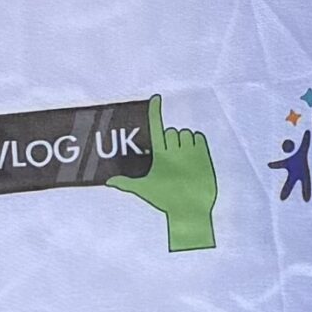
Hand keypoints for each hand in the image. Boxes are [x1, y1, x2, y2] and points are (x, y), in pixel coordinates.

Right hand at [106, 94, 218, 251]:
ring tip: (182, 157)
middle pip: (171, 131)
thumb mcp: (145, 190)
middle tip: (171, 156)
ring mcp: (190, 154)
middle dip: (170, 139)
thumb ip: (125, 183)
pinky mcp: (204, 157)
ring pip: (185, 133)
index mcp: (160, 156)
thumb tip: (108, 181)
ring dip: (183, 140)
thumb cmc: (166, 201)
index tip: (157, 98)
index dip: (155, 111)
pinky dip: (196, 141)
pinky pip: (199, 137)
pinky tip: (193, 155)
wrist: (191, 213)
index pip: (155, 128)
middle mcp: (175, 152)